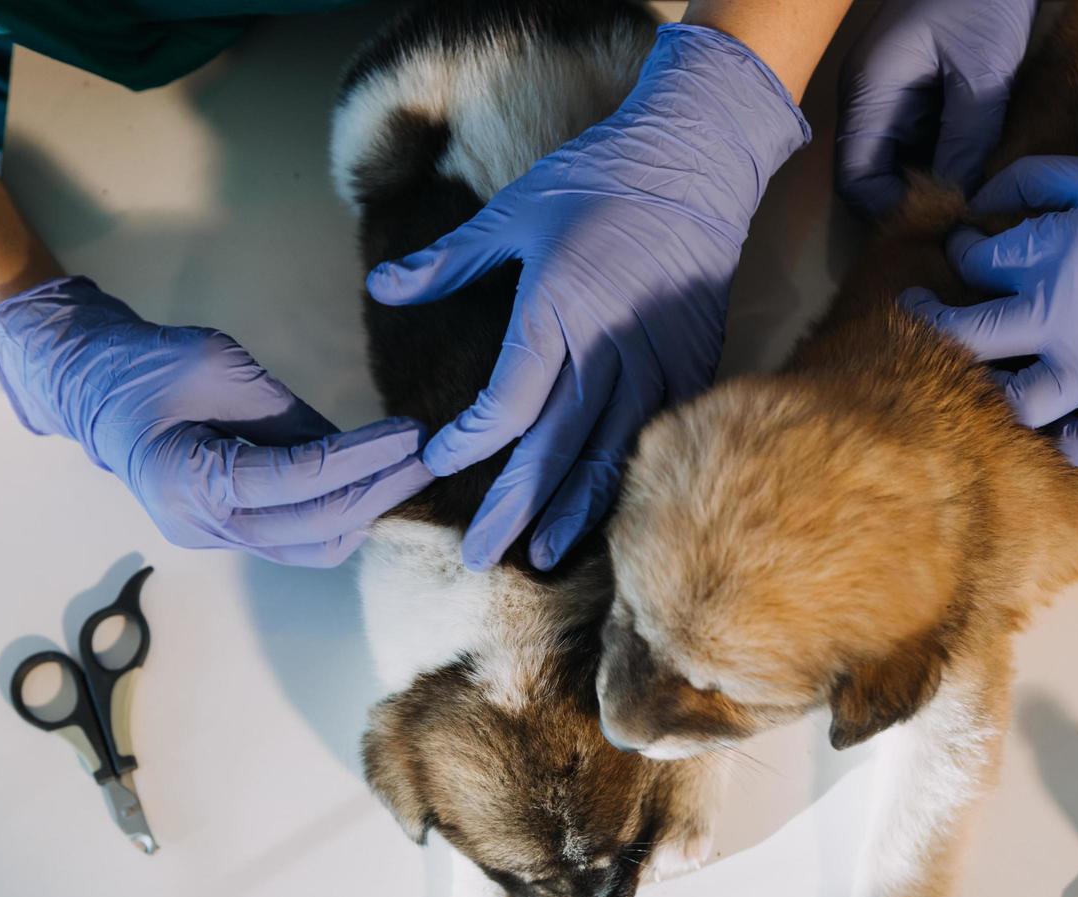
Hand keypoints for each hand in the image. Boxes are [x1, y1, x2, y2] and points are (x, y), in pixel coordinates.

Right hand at [0, 276, 431, 565]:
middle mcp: (204, 526)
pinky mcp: (229, 534)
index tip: (413, 434)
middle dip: (380, 491)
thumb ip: (290, 413)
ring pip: (314, 547)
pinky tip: (375, 483)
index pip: (300, 480)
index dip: (365, 459)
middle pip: (316, 526)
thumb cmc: (148, 364)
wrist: (90, 389)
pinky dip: (342, 516)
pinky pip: (299, 541)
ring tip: (408, 469)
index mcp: (192, 480)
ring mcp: (215, 539)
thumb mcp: (223, 365)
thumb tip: (358, 445)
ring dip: (367, 510)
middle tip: (429, 455)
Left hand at [367, 24, 809, 571]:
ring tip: (544, 555)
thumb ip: (448, 262)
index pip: (508, 403)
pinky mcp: (692, 363)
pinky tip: (607, 508)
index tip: (435, 459)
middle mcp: (607, 346)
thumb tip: (381, 286)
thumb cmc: (596, 180)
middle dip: (514, 506)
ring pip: (611, 452)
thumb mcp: (512, 213)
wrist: (696, 160)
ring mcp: (656, 360)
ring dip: (575, 508)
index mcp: (557, 310)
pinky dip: (629, 476)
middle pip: (555, 447)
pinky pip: (657, 435)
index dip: (469, 440)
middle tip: (479, 554)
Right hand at [837, 0, 1036, 215]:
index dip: (888, 208)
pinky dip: (943, 152)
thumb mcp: (982, 70)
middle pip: (873, 172)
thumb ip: (968, 138)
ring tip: (973, 189)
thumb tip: (961, 198)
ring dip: (931, 175)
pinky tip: (976, 159)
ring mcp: (888, 91)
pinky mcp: (913, 86)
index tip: (936, 221)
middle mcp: (869, 98)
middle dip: (912, 196)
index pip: (855, 177)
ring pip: (899, 157)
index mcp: (868, 92)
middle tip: (959, 214)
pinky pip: (919, 135)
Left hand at [903, 152, 1077, 464]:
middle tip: (921, 314)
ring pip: (1018, 403)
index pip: (973, 264)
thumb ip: (1033, 183)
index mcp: (1054, 256)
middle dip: (930, 325)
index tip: (966, 248)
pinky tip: (1055, 426)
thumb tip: (980, 202)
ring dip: (993, 392)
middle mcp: (1066, 318)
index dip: (959, 252)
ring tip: (989, 374)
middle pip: (966, 340)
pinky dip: (1068, 444)